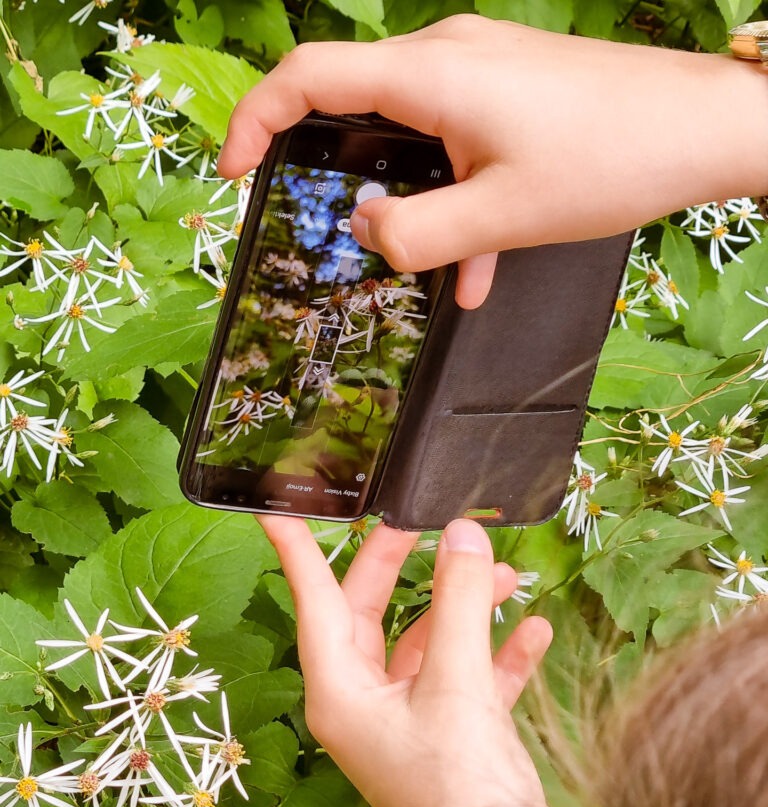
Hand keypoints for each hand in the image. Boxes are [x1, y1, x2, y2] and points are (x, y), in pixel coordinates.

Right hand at [219, 14, 767, 308]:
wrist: (702, 128)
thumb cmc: (609, 160)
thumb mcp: (501, 217)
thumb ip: (417, 234)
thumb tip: (363, 233)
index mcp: (432, 74)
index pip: (309, 75)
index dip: (255, 119)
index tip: (233, 171)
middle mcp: (447, 57)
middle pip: (353, 100)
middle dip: (328, 168)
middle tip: (313, 221)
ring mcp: (480, 70)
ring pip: (410, 134)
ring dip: (406, 200)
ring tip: (420, 265)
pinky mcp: (508, 91)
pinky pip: (456, 142)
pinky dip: (453, 199)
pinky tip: (479, 267)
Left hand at [257, 514, 567, 806]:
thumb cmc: (460, 786)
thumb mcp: (456, 684)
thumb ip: (460, 602)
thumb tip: (462, 535)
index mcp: (339, 692)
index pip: (312, 604)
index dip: (298, 552)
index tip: (281, 508)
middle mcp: (364, 704)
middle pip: (372, 614)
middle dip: (403, 568)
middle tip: (427, 522)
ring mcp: (408, 721)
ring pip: (427, 643)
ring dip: (465, 608)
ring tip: (507, 574)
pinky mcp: (450, 736)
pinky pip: (467, 677)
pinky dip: (497, 652)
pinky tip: (535, 630)